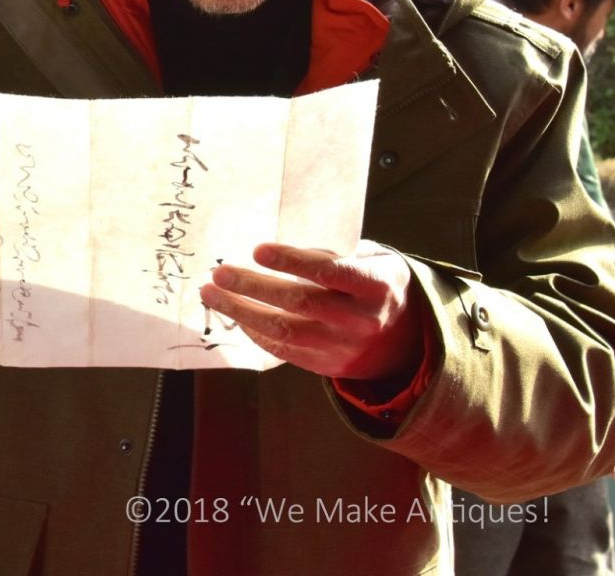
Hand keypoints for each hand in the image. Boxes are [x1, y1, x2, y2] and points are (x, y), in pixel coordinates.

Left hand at [200, 240, 423, 381]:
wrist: (403, 338)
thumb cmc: (372, 283)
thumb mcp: (369, 259)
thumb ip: (332, 251)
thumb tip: (276, 247)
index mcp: (376, 285)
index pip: (331, 271)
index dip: (294, 261)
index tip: (258, 249)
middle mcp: (361, 319)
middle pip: (301, 303)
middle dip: (254, 286)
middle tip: (220, 272)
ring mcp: (343, 347)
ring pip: (285, 331)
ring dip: (242, 311)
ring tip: (211, 293)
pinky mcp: (326, 366)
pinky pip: (283, 351)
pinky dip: (253, 332)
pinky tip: (233, 313)